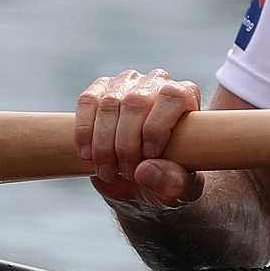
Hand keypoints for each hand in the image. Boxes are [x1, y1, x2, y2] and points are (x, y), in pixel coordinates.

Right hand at [75, 69, 205, 208]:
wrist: (141, 179)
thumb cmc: (168, 177)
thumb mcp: (179, 188)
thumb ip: (172, 182)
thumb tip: (145, 171)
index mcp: (185, 97)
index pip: (172, 97)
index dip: (157, 127)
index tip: (148, 156)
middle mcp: (157, 82)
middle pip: (136, 102)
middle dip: (126, 143)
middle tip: (127, 173)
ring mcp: (126, 83)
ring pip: (109, 103)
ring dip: (103, 143)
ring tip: (108, 171)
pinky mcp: (100, 90)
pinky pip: (87, 101)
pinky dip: (84, 130)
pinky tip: (87, 154)